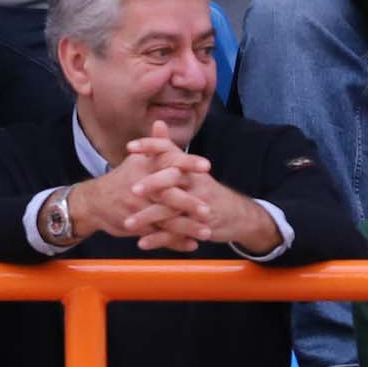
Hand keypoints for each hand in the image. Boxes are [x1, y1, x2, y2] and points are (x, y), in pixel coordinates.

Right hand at [66, 133, 205, 252]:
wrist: (92, 203)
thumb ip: (154, 144)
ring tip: (207, 232)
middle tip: (208, 210)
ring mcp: (137, 209)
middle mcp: (141, 188)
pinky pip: (158, 236)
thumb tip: (161, 123)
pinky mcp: (136, 226)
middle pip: (168, 196)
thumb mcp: (135, 160)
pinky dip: (175, 242)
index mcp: (144, 168)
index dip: (188, 164)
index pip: (169, 163)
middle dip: (188, 204)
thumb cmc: (121, 180)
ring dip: (187, 227)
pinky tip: (191, 245)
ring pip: (165, 220)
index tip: (207, 167)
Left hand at [122, 131, 280, 255]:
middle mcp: (195, 182)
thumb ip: (170, 148)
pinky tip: (142, 243)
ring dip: (149, 217)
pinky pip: (177, 233)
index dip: (151, 147)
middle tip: (132, 190)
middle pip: (174, 179)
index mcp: (189, 167)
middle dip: (153, 184)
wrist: (239, 216)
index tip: (130, 148)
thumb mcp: (190, 167)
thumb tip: (157, 123)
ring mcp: (198, 205)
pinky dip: (159, 239)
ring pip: (172, 209)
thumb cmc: (206, 190)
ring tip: (127, 223)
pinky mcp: (199, 226)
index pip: (170, 150)